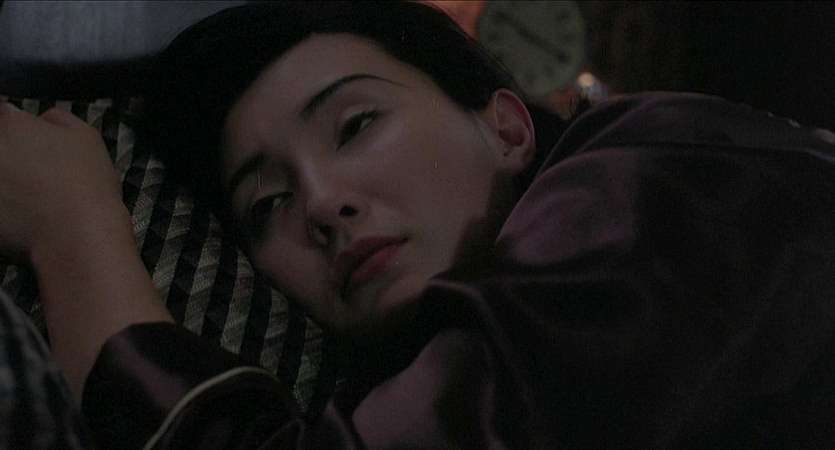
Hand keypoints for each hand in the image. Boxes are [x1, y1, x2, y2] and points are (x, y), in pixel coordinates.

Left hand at [0, 102, 122, 262]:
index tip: (27, 145)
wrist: (77, 235)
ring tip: (29, 196)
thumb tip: (41, 119)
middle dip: (8, 157)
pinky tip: (23, 216)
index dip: (16, 131)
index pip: (2, 116)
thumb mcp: (87, 136)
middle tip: (30, 174)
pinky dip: (5, 209)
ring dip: (6, 181)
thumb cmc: (86, 183)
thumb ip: (57, 119)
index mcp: (11, 124)